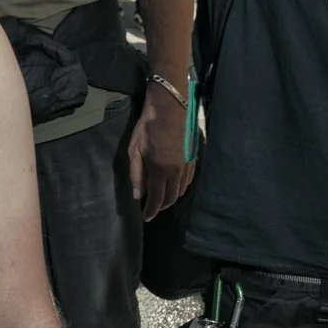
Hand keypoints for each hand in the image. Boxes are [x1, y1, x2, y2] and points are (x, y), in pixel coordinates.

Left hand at [128, 88, 194, 219]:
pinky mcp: (193, 160)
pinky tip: (173, 186)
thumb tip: (137, 196)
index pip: (157, 198)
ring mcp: (187, 167)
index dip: (151, 210)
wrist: (170, 110)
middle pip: (171, 198)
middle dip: (161, 206)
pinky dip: (180, 188)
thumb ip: (136, 174)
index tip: (146, 217)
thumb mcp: (134, 150)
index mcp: (160, 170)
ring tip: (161, 198)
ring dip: (171, 198)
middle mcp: (176, 172)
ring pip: (181, 191)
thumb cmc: (147, 128)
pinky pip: (188, 182)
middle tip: (152, 208)